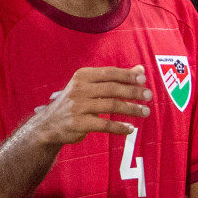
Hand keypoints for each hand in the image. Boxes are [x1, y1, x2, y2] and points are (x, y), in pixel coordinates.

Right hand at [31, 66, 150, 145]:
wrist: (48, 124)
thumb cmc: (76, 102)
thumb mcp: (90, 86)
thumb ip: (115, 78)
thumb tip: (141, 69)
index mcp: (82, 76)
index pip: (110, 73)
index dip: (128, 75)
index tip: (143, 79)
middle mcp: (79, 89)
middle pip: (112, 89)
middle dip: (133, 92)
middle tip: (149, 96)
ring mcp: (77, 106)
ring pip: (111, 105)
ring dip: (131, 109)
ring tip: (145, 112)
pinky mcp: (78, 123)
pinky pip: (104, 124)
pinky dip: (119, 127)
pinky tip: (130, 129)